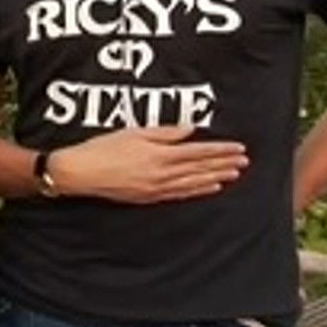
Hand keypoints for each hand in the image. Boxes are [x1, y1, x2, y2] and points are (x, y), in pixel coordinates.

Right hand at [47, 126, 247, 203]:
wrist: (82, 173)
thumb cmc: (103, 148)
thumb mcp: (134, 132)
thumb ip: (165, 133)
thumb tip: (190, 130)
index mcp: (159, 155)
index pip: (198, 152)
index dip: (220, 150)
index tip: (238, 148)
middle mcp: (162, 174)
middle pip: (201, 168)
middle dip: (224, 164)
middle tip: (245, 162)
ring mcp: (157, 188)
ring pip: (194, 183)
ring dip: (216, 177)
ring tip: (234, 174)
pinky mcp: (149, 197)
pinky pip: (181, 194)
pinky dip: (198, 190)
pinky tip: (210, 187)